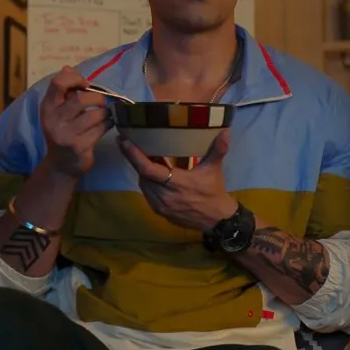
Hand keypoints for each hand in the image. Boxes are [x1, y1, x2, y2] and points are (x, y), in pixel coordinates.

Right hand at [40, 66, 109, 178]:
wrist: (61, 164)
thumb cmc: (63, 131)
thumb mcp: (58, 111)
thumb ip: (65, 91)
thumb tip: (68, 68)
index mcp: (47, 107)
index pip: (58, 83)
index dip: (75, 78)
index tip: (85, 84)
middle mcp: (53, 120)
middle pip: (81, 99)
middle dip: (97, 98)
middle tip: (101, 103)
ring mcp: (66, 135)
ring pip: (94, 115)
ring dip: (105, 113)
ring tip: (105, 115)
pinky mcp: (79, 147)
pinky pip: (100, 129)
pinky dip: (107, 124)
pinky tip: (107, 124)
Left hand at [118, 130, 237, 232]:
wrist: (216, 219)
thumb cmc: (213, 191)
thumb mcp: (214, 169)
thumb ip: (218, 149)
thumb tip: (226, 131)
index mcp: (176, 183)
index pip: (148, 169)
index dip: (134, 155)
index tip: (124, 141)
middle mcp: (164, 196)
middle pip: (142, 175)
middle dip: (134, 160)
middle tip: (129, 144)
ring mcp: (160, 205)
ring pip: (143, 184)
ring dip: (141, 171)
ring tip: (140, 157)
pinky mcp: (160, 212)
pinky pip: (147, 194)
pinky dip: (147, 183)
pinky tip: (150, 174)